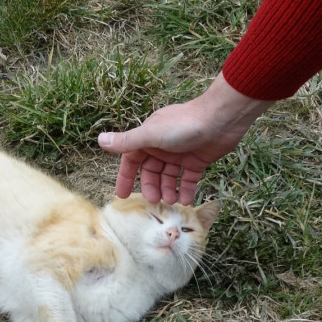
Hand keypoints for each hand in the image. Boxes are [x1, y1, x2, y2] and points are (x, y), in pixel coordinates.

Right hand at [98, 72, 273, 203]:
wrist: (221, 119)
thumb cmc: (183, 125)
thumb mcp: (151, 134)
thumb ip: (127, 141)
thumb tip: (100, 140)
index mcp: (148, 138)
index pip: (131, 160)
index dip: (126, 177)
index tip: (122, 195)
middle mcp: (162, 146)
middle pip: (151, 172)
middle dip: (151, 187)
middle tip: (154, 201)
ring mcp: (180, 154)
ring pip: (169, 177)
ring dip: (168, 190)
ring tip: (171, 201)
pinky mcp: (197, 161)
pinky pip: (188, 179)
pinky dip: (186, 189)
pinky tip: (186, 200)